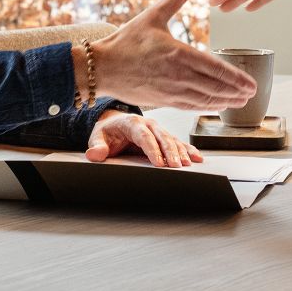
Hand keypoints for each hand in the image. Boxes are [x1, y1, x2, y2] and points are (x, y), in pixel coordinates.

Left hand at [84, 112, 203, 166]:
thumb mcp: (97, 138)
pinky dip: (188, 149)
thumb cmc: (107, 132)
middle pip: (162, 137)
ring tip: (188, 164)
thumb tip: (95, 154)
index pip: (144, 137)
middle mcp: (148, 124)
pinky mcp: (163, 136)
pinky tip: (197, 157)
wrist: (113, 123)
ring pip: (172, 140)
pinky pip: (178, 142)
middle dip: (170, 152)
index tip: (158, 163)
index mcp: (132, 123)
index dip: (152, 149)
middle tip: (177, 167)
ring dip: (181, 152)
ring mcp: (157, 129)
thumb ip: (97, 146)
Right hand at [89, 0, 258, 110]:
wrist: (101, 68)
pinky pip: (191, 107)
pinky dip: (207, 107)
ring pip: (206, 100)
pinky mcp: (163, 101)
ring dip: (225, 102)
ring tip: (240, 101)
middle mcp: (178, 75)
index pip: (216, 69)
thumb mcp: (152, 16)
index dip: (237, 78)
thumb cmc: (124, 42)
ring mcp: (171, 91)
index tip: (251, 83)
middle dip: (237, 92)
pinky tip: (216, 106)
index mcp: (178, 53)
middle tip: (252, 92)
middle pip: (216, 87)